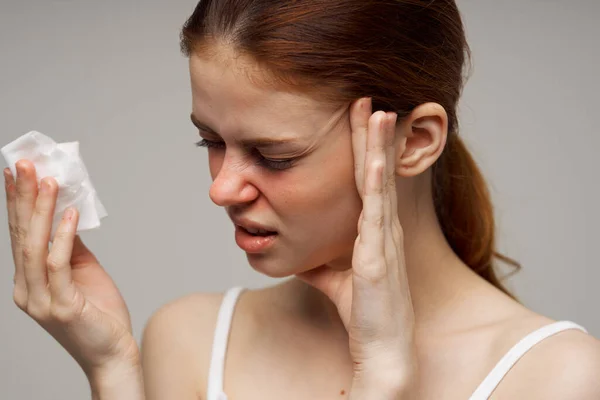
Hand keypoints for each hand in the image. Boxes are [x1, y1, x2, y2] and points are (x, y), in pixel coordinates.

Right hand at [4, 160, 137, 378]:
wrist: (113, 352)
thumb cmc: (98, 313)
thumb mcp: (82, 271)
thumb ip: (71, 246)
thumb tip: (68, 213)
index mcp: (28, 280)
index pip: (20, 235)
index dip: (17, 203)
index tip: (17, 172)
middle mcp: (26, 289)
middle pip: (22, 235)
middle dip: (24, 197)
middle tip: (25, 164)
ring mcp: (41, 300)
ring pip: (35, 247)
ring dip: (42, 210)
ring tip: (50, 180)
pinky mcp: (62, 306)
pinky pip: (58, 265)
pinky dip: (64, 237)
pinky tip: (70, 214)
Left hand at [297, 98, 416, 396]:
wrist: (384, 350)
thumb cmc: (366, 316)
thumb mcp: (334, 280)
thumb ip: (318, 263)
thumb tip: (298, 253)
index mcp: (374, 232)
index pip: (366, 181)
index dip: (363, 149)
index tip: (357, 119)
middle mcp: (384, 229)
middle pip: (375, 172)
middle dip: (370, 135)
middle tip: (365, 98)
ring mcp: (384, 240)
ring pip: (380, 183)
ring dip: (378, 146)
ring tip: (377, 110)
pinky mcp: (379, 255)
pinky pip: (377, 211)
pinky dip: (378, 181)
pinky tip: (376, 157)